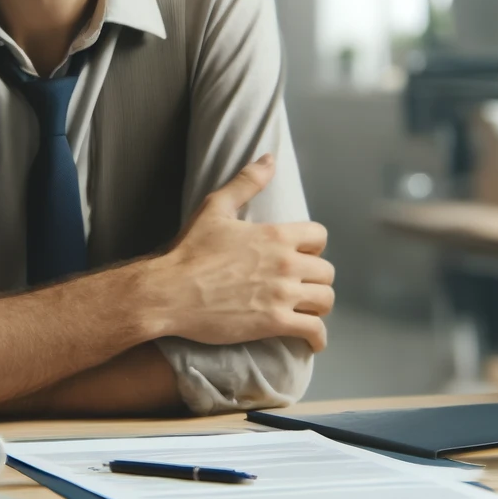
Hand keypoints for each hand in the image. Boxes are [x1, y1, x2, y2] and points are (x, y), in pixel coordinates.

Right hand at [143, 155, 334, 350]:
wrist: (170, 291)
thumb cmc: (190, 250)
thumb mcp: (215, 207)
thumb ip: (246, 182)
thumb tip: (270, 158)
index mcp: (276, 235)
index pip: (319, 236)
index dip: (313, 245)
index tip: (302, 253)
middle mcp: (286, 263)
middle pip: (327, 272)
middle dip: (316, 278)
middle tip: (302, 285)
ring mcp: (282, 295)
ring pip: (325, 301)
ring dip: (318, 306)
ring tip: (307, 310)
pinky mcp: (274, 323)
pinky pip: (314, 331)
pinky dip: (317, 338)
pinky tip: (312, 340)